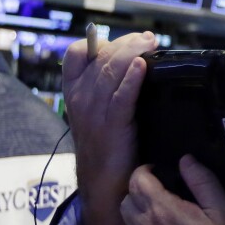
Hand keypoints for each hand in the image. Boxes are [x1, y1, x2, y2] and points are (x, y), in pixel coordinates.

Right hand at [62, 31, 157, 224]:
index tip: (124, 40)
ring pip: (112, 72)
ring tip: (150, 44)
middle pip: (102, 57)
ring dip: (134, 53)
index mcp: (74, 92)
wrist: (104, 185)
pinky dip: (132, 80)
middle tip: (149, 39)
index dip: (100, 42)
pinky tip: (143, 67)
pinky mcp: (112, 127)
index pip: (76, 54)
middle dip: (128, 43)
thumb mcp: (98, 111)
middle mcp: (80, 99)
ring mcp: (94, 113)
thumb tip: (133, 60)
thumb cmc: (106, 145)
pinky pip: (121, 97)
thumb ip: (107, 87)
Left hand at [121, 163, 224, 224]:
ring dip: (140, 218)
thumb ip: (203, 182)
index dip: (145, 171)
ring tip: (164, 222)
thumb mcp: (224, 212)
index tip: (157, 172)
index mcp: (163, 211)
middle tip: (161, 196)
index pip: (137, 180)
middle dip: (140, 193)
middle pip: (127, 201)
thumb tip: (187, 160)